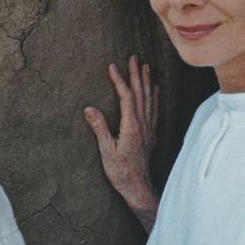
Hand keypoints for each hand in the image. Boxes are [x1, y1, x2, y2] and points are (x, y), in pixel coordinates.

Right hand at [83, 55, 159, 231]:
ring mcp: (148, 128)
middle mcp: (142, 124)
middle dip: (136, 74)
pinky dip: (154, 96)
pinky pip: (154, 110)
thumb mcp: (106, 150)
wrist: (138, 187)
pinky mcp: (151, 134)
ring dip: (147, 81)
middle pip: (141, 93)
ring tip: (146, 66)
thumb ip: (99, 128)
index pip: (126, 97)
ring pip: (149, 99)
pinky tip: (155, 89)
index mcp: (131, 126)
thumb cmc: (120, 171)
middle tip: (134, 57)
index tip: (112, 66)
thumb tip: (89, 108)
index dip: (120, 80)